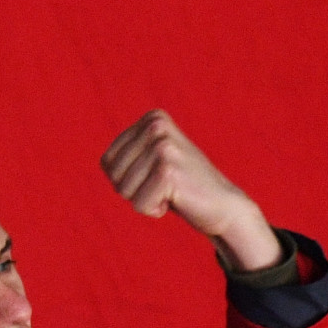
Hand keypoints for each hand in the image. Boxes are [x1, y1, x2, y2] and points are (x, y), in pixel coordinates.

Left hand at [99, 110, 281, 270]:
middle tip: (165, 187)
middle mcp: (156, 126)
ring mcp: (163, 146)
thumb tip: (104, 162)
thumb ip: (129, 156)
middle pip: (113, 176)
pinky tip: (177, 200)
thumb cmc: (182, 188)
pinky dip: (154, 210)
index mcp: (152, 118)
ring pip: (124, 191)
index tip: (156, 176)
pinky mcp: (168, 171)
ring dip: (145, 200)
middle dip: (135, 191)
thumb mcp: (153, 162)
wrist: (224, 206)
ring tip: (172, 192)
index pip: (107, 162)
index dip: (127, 180)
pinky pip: (139, 204)